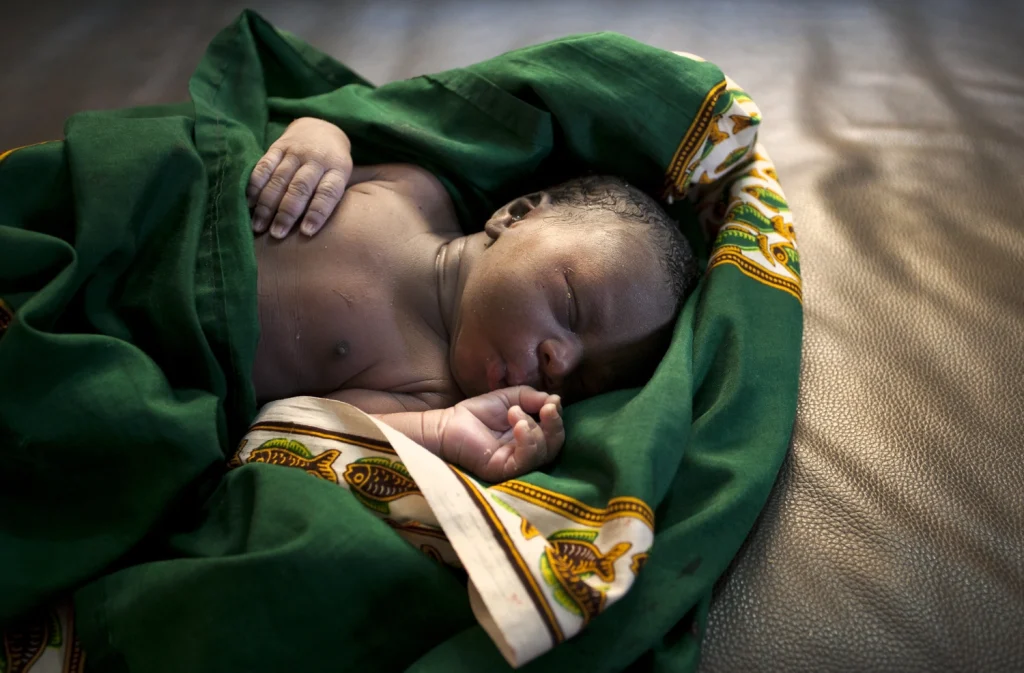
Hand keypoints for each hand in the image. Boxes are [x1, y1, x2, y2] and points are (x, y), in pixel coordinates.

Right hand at [248, 117, 352, 237]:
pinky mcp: (278, 146)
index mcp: (337, 168)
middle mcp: (316, 159)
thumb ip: (331, 199)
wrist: (321, 128)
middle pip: (300, 188)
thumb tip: (318, 233)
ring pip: (279, 179)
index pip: (328, 192)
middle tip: (277, 234)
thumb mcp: (342, 177)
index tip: (307, 233)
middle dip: (287, 213)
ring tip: (258, 226)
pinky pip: (264, 165)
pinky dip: (255, 184)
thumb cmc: (332, 166)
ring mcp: (296, 151)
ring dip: (267, 205)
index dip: (317, 213)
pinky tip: (248, 202)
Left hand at [437, 387, 563, 482]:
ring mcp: (517, 463)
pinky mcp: (505, 470)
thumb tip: (556, 400)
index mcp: (531, 436)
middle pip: (554, 445)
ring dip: (535, 429)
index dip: (556, 416)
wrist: (449, 424)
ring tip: (514, 412)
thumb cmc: (477, 413)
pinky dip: (528, 441)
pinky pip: (526, 460)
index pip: (554, 431)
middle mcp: (527, 452)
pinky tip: (518, 424)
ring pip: (543, 453)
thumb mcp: (510, 398)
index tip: (552, 401)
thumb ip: (531, 397)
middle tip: (548, 408)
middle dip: (555, 425)